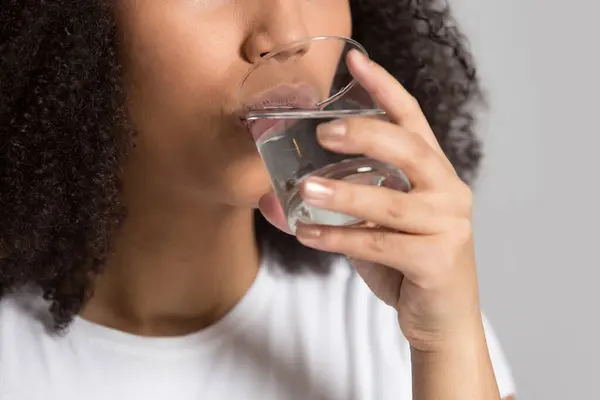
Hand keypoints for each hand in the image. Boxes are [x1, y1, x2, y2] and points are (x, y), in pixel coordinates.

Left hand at [260, 50, 482, 351]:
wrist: (440, 319)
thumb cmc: (406, 265)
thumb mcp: (370, 228)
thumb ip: (335, 208)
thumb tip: (270, 197)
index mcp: (434, 174)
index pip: (412, 120)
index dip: (385, 88)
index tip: (356, 62)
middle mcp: (448, 191)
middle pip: (410, 148)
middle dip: (365, 134)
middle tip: (324, 133)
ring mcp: (448, 225)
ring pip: (390, 203)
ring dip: (343, 196)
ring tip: (304, 192)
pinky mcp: (438, 260)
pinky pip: (380, 244)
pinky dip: (340, 238)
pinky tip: (308, 235)